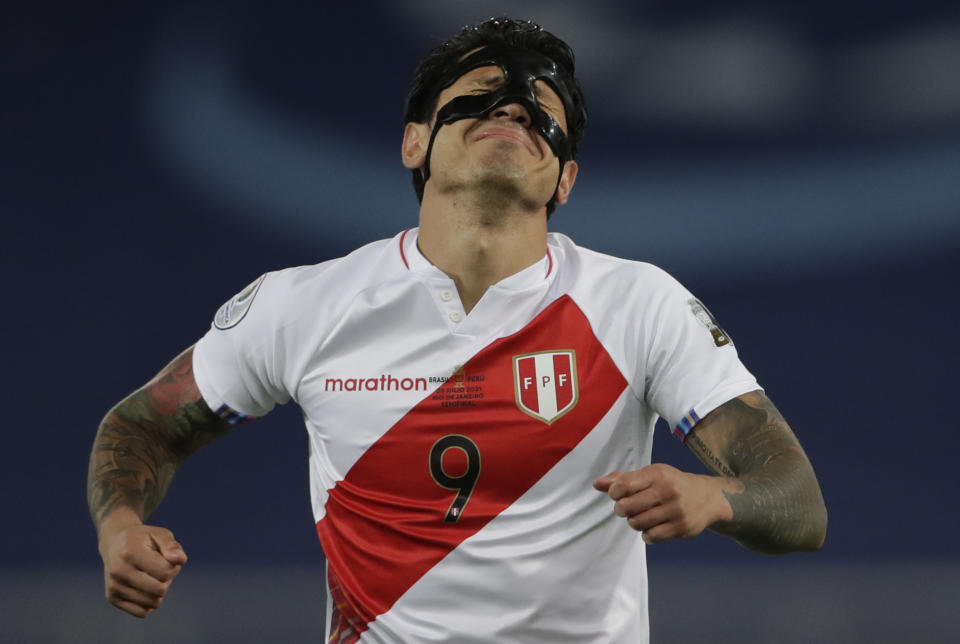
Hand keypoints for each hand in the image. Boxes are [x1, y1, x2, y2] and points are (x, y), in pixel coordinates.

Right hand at [98, 510, 186, 617]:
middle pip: (160, 590)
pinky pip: (142, 612)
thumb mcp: (159, 534)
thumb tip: (181, 560)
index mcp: (130, 553)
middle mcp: (119, 571)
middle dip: (167, 580)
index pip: (165, 572)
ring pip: (153, 603)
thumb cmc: (142, 539)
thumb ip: (171, 546)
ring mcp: (114, 586)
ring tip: (152, 576)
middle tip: (161, 568)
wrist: (114, 543)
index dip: (173, 567)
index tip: (168, 559)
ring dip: (159, 591)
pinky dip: (150, 602)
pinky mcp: (112, 598)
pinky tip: (145, 587)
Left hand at [593, 463, 732, 543]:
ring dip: (634, 522)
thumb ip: (623, 479)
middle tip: (628, 508)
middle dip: (622, 509)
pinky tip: (652, 526)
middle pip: (626, 507)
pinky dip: (646, 534)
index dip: (614, 493)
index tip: (619, 494)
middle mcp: (667, 491)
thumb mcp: (650, 475)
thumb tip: (596, 484)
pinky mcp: (681, 527)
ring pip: (637, 523)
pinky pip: (651, 536)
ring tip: (641, 516)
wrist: (708, 497)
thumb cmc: (671, 484)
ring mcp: (675, 510)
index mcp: (657, 474)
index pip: (622, 486)